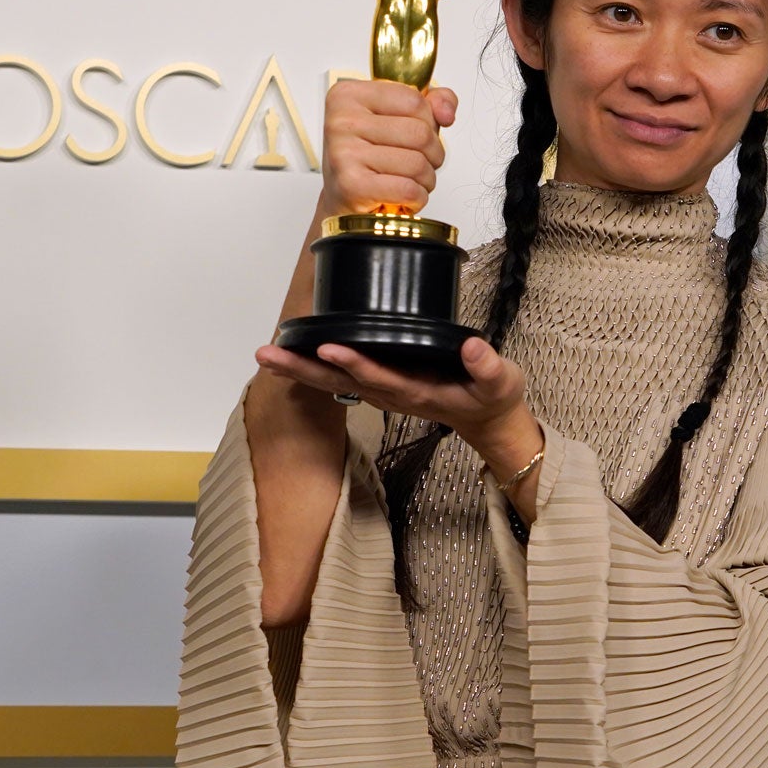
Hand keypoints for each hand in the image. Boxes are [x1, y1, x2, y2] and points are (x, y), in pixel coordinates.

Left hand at [253, 338, 545, 516]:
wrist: (487, 422)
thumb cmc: (492, 398)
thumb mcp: (501, 383)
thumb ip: (487, 366)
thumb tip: (472, 346)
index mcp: (417, 392)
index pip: (379, 377)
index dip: (354, 363)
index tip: (328, 347)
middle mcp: (392, 393)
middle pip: (340, 382)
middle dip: (303, 368)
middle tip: (267, 355)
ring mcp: (384, 391)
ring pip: (335, 380)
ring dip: (300, 367)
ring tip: (267, 353)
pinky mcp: (383, 384)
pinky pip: (342, 375)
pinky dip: (316, 364)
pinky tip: (296, 351)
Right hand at [317, 78, 458, 218]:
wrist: (343, 199)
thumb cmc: (369, 157)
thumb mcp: (397, 117)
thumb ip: (430, 103)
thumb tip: (446, 112)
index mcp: (349, 95)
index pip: (414, 100)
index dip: (429, 122)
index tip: (416, 135)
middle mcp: (342, 121)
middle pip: (419, 133)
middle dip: (433, 154)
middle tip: (419, 163)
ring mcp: (344, 152)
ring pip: (417, 163)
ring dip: (426, 179)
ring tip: (410, 180)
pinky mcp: (351, 185)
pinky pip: (408, 189)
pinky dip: (417, 197)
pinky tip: (405, 196)